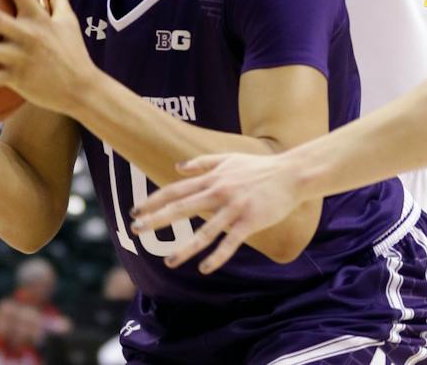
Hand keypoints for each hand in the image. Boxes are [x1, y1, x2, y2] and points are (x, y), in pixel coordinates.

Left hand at [129, 151, 303, 272]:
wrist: (291, 174)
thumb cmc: (259, 167)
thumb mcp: (228, 158)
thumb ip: (202, 163)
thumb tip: (178, 168)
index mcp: (211, 178)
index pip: (176, 190)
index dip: (154, 200)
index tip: (136, 211)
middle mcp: (219, 192)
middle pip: (182, 207)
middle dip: (157, 219)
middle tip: (136, 230)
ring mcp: (234, 208)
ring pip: (205, 231)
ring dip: (186, 248)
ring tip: (169, 262)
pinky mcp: (250, 221)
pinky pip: (231, 242)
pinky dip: (218, 256)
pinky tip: (205, 268)